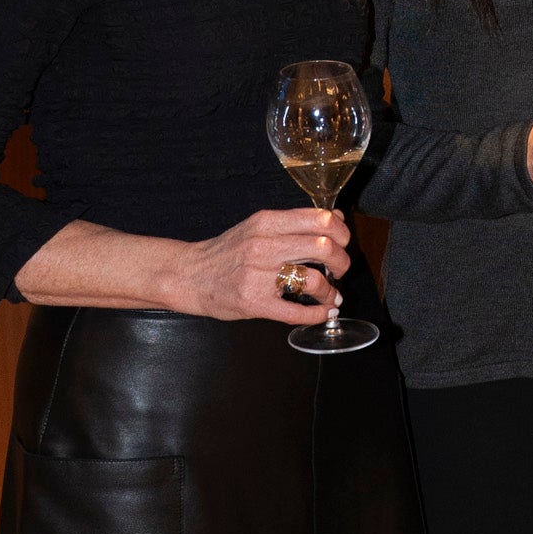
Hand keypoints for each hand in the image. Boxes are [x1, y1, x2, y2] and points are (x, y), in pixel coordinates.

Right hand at [172, 207, 349, 324]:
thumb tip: (335, 219)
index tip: (344, 242)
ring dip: (331, 291)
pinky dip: (317, 314)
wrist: (188, 275)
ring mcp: (258, 276)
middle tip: (341, 270)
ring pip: (314, 280)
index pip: (319, 219)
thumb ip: (295, 223)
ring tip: (331, 295)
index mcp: (267, 223)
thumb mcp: (259, 227)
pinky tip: (322, 312)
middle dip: (342, 262)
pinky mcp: (254, 303)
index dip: (341, 232)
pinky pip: (296, 312)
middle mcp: (263, 246)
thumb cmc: (227, 252)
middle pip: (323, 248)